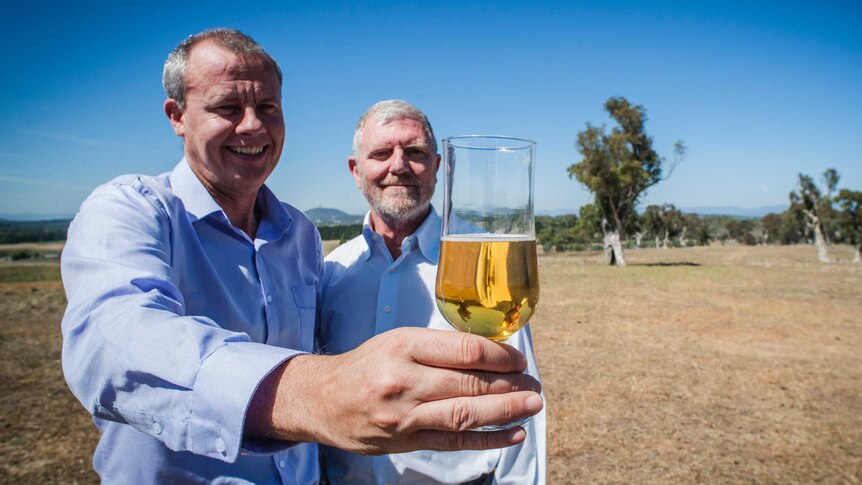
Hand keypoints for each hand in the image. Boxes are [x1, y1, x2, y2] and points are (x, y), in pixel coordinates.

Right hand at [247, 327, 542, 453]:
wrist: (321, 400)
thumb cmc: (365, 365)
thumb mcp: (396, 341)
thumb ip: (437, 348)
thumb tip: (489, 355)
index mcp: (403, 346)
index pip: (463, 350)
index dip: (498, 356)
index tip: (519, 359)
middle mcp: (404, 380)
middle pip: (468, 383)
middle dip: (509, 384)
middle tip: (535, 385)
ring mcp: (404, 415)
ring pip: (464, 414)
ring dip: (505, 411)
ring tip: (532, 406)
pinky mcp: (405, 441)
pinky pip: (452, 442)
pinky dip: (486, 439)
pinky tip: (512, 434)